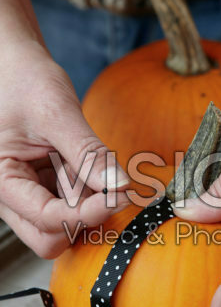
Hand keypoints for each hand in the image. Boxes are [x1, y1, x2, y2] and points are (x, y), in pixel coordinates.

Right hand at [0, 40, 129, 257]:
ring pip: (64, 226)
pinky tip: (88, 167)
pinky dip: (88, 192)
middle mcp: (11, 197)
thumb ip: (88, 154)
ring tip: (87, 163)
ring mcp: (29, 195)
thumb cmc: (25, 82)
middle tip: (108, 189)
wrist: (18, 68)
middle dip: (83, 220)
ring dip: (86, 204)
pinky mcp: (46, 188)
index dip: (87, 214)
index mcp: (0, 181)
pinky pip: (72, 205)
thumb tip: (121, 187)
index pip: (46, 219)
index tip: (121, 196)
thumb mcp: (57, 113)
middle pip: (50, 238)